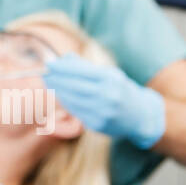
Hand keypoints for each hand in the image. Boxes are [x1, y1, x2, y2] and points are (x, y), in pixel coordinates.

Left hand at [42, 53, 165, 148]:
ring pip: (73, 100)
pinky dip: (67, 103)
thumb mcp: (109, 74)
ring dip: (59, 91)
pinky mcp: (98, 125)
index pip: (81, 71)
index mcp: (112, 79)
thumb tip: (64, 59)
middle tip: (44, 74)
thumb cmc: (121, 90)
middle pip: (75, 85)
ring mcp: (103, 112)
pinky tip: (61, 96)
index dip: (63, 67)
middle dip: (57, 79)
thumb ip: (86, 67)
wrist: (141, 116)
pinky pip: (77, 112)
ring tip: (50, 83)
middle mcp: (108, 95)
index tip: (50, 63)